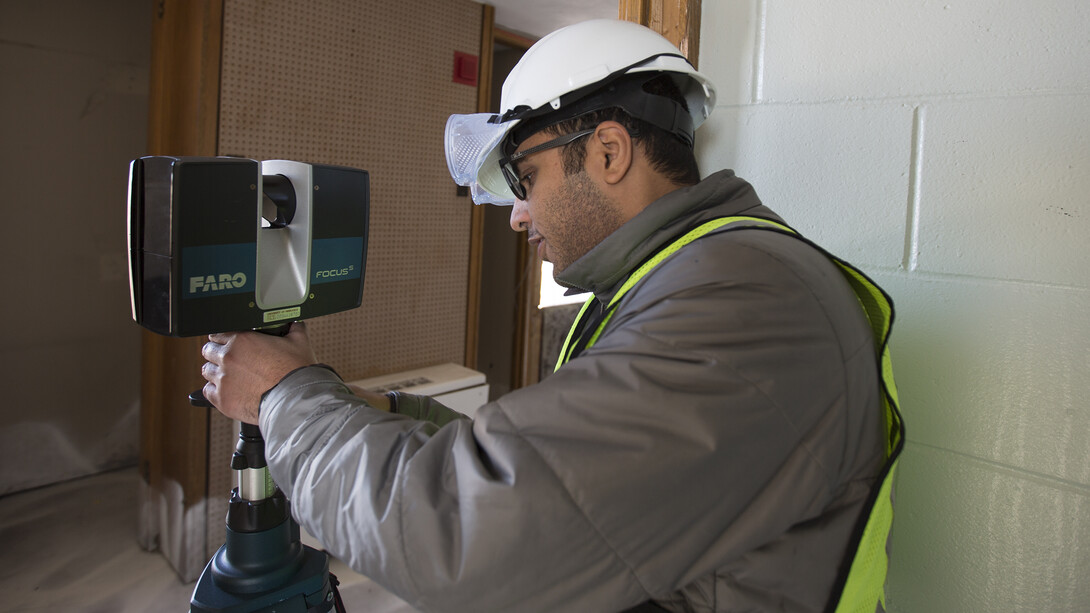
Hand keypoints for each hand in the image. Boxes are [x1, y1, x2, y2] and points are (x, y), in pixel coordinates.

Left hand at [200, 321, 317, 423]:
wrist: (296, 400)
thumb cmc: (296, 373)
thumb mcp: (299, 342)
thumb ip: (293, 328)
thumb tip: (294, 324)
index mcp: (241, 340)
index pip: (217, 334)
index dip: (223, 338)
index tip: (228, 343)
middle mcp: (227, 358)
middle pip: (208, 350)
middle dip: (216, 353)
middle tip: (228, 360)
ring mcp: (222, 380)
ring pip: (207, 371)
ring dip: (215, 371)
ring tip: (228, 376)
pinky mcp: (222, 399)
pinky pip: (207, 392)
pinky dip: (215, 390)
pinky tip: (227, 391)